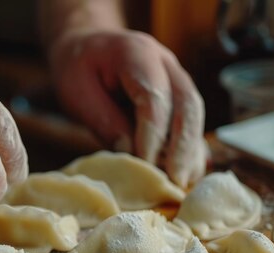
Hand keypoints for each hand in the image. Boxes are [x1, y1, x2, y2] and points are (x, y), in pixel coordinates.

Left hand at [49, 29, 206, 187]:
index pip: (154, 98)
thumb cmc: (78, 69)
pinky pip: (192, 123)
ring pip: (196, 115)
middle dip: (183, 147)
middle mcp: (165, 63)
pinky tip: (184, 175)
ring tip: (180, 183)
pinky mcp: (178, 96)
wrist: (87, 47)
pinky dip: (190, 150)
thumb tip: (131, 153)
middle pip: (188, 105)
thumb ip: (104, 120)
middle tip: (174, 181)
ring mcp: (176, 78)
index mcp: (137, 53)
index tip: (145, 165)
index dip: (152, 135)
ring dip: (191, 152)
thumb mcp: (78, 93)